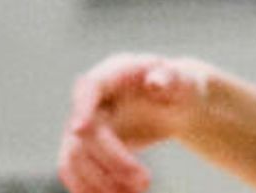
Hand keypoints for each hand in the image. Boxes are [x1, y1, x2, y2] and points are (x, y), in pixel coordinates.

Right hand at [57, 51, 215, 192]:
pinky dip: (89, 189)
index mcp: (111, 74)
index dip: (81, 107)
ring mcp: (84, 123)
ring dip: (98, 182)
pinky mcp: (86, 146)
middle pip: (83, 133)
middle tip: (146, 182)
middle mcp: (90, 99)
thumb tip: (155, 83)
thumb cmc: (179, 87)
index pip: (88, 89)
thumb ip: (170, 79)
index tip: (80, 129)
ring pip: (73, 157)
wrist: (173, 103)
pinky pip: (74, 171)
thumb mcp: (182, 81)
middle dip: (112, 162)